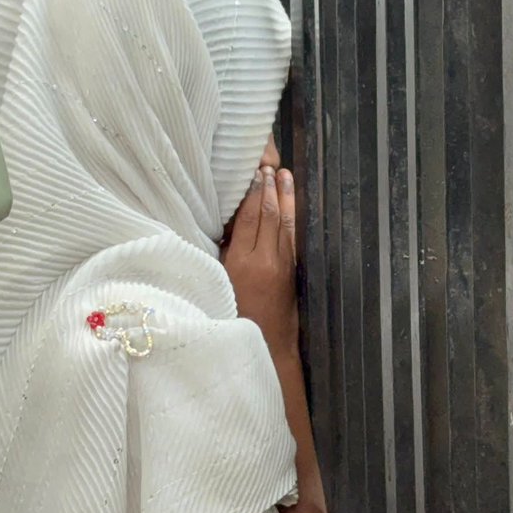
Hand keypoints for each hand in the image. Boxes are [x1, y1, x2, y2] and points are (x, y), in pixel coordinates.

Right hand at [222, 167, 298, 357]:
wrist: (265, 346)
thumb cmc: (233, 318)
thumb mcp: (220, 284)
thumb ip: (225, 254)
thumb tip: (229, 225)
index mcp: (242, 263)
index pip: (249, 218)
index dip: (252, 193)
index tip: (254, 174)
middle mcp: (266, 260)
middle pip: (269, 215)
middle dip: (270, 189)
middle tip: (269, 166)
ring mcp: (283, 265)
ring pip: (285, 224)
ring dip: (286, 198)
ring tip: (286, 176)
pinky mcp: (292, 272)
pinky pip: (292, 238)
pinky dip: (291, 218)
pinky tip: (291, 205)